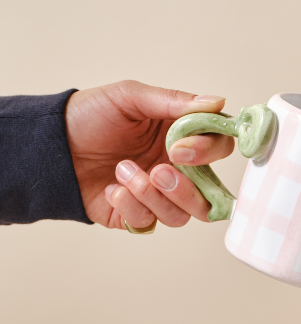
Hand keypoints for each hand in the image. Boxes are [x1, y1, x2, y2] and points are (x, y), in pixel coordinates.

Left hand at [66, 81, 233, 229]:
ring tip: (123, 172)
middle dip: (186, 188)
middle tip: (158, 170)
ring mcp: (157, 197)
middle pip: (210, 196)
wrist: (54, 145)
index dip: (208, 151)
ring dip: (153, 195)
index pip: (218, 149)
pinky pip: (148, 222)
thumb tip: (215, 102)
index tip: (181, 145)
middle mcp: (175, 170)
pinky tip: (111, 187)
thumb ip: (174, 102)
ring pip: (182, 216)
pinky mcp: (136, 216)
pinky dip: (130, 204)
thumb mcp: (131, 97)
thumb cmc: (90, 117)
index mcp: (180, 138)